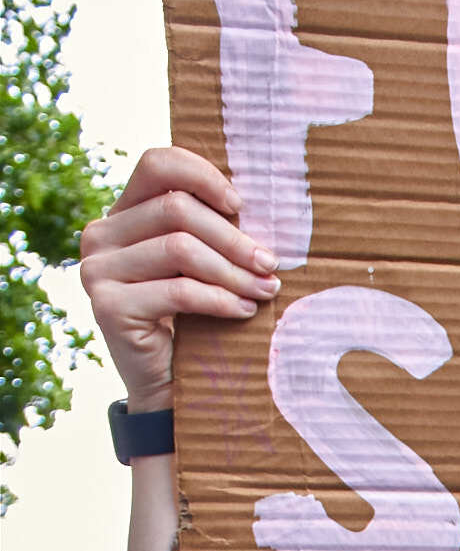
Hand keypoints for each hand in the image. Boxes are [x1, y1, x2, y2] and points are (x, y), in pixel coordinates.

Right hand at [79, 147, 279, 406]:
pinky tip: (244, 311)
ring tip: (264, 289)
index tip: (241, 206)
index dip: (202, 175)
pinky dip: (220, 299)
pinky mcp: (108, 306)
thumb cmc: (192, 318)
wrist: (166, 385)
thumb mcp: (197, 266)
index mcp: (120, 213)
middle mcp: (100, 235)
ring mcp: (98, 270)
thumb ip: (206, 231)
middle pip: (176, 209)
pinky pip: (178, 291)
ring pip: (179, 248)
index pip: (156, 165)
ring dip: (232, 270)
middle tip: (270, 264)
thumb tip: (256, 207)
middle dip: (232, 237)